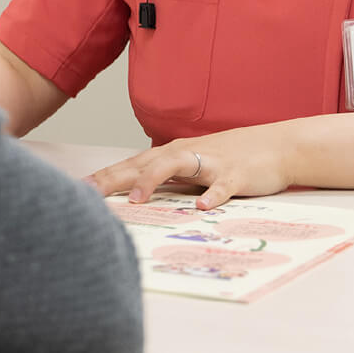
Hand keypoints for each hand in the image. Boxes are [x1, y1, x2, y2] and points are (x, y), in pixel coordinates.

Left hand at [85, 126, 295, 209]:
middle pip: (142, 164)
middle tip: (86, 193)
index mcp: (171, 154)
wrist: (277, 146)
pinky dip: (211, 195)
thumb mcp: (193, 168)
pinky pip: (221, 186)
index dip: (103, 176)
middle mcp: (184, 154)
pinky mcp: (235, 174)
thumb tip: (137, 197)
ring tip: (135, 200)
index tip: (76, 188)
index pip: (130, 165)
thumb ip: (168, 180)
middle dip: (113, 178)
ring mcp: (210, 162)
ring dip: (153, 181)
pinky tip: (201, 207)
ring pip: (175, 167)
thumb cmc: (230, 159)